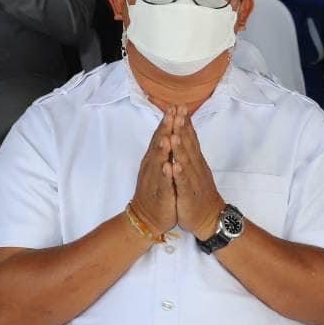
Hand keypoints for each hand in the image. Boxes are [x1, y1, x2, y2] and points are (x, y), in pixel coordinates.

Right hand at [131, 113, 175, 235]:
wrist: (147, 218)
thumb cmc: (157, 190)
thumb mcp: (160, 167)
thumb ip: (163, 150)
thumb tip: (167, 131)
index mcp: (155, 159)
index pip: (162, 136)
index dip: (168, 121)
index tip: (176, 106)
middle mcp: (153, 167)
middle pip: (159, 144)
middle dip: (166, 128)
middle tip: (172, 111)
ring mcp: (155, 180)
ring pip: (159, 162)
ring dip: (163, 148)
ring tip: (168, 135)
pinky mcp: (160, 195)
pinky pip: (163, 184)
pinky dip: (165, 175)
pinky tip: (167, 166)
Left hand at [166, 107, 224, 239]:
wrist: (210, 217)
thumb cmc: (200, 194)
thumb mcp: (196, 170)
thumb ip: (191, 153)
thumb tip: (186, 135)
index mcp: (196, 161)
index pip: (190, 138)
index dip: (184, 122)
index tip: (179, 106)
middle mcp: (196, 167)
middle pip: (189, 144)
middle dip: (183, 127)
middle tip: (178, 110)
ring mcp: (193, 180)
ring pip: (186, 162)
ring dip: (180, 147)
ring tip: (174, 133)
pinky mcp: (189, 195)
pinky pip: (184, 183)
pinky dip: (179, 173)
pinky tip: (174, 165)